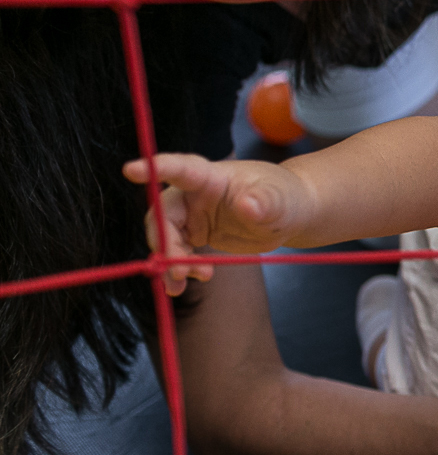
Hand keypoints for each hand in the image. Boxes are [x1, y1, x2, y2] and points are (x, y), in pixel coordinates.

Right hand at [123, 153, 312, 293]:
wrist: (289, 215)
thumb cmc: (286, 198)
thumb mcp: (280, 201)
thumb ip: (265, 202)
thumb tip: (248, 206)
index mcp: (213, 176)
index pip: (182, 168)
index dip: (156, 168)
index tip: (131, 170)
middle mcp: (196, 194)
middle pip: (164, 215)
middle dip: (165, 244)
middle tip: (178, 271)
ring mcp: (194, 215)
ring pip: (166, 238)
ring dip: (170, 263)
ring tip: (182, 286)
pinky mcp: (196, 234)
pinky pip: (177, 252)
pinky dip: (178, 270)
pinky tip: (186, 285)